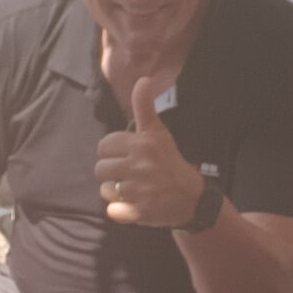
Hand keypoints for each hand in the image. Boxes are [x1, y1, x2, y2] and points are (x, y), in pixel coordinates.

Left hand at [95, 75, 200, 228]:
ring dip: (115, 191)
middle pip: (100, 169)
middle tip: (130, 174)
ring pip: (104, 189)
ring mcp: (139, 191)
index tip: (126, 156)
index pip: (104, 146)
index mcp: (142, 144)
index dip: (112, 152)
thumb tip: (143, 79)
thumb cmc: (169, 161)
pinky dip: (120, 210)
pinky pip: (112, 210)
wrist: (191, 198)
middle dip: (112, 172)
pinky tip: (134, 204)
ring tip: (132, 188)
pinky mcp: (139, 212)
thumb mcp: (158, 133)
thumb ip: (145, 107)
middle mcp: (140, 166)